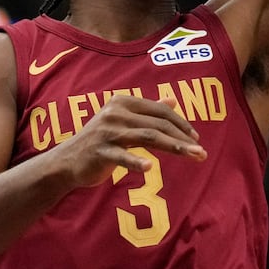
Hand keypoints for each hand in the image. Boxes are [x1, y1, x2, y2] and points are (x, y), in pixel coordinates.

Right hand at [52, 94, 206, 187]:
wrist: (67, 161)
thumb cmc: (100, 141)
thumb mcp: (123, 121)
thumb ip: (148, 111)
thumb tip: (173, 100)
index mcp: (123, 102)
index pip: (159, 110)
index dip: (181, 123)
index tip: (196, 138)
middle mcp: (115, 113)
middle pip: (157, 124)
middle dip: (182, 138)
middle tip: (201, 152)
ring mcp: (107, 132)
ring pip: (147, 137)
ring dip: (174, 147)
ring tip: (193, 156)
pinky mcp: (100, 151)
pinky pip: (122, 156)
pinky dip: (136, 162)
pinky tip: (150, 168)